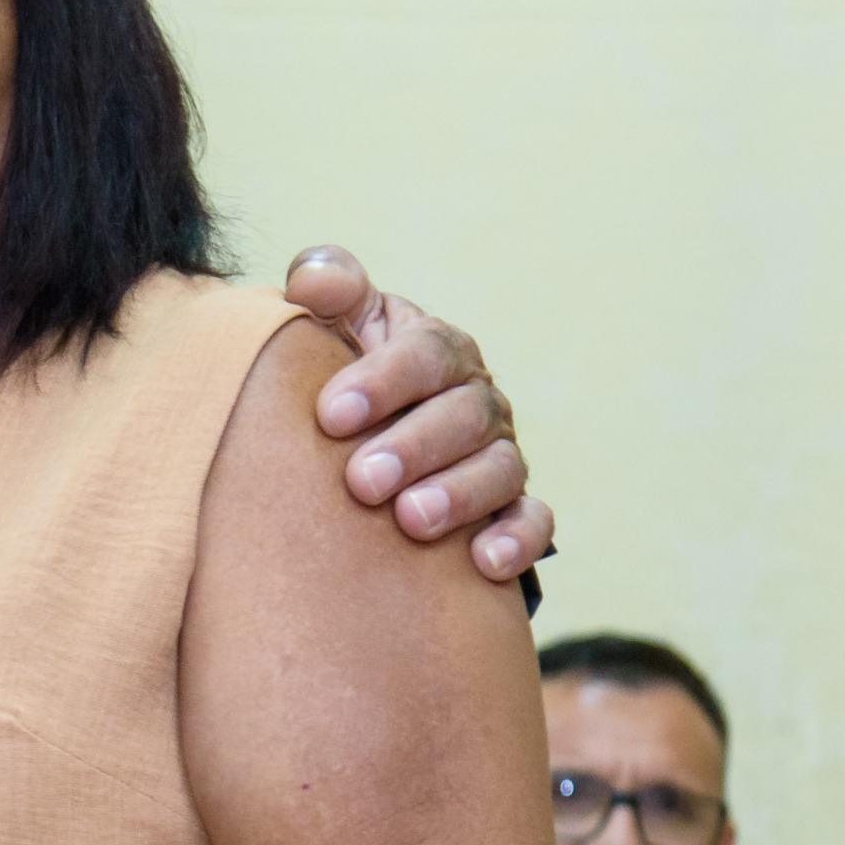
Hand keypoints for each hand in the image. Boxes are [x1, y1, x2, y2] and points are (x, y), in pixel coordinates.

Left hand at [283, 245, 554, 581]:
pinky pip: (531, 520)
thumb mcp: (337, 327)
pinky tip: (483, 563)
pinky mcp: (511, 508)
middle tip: (362, 482)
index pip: (425, 353)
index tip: (330, 415)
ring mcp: (498, 454)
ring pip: (499, 469)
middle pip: (464, 414)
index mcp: (436, 350)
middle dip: (414, 447)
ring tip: (411, 520)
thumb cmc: (344, 379)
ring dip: (459, 494)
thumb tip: (312, 282)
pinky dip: (515, 539)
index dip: (382, 380)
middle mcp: (476, 399)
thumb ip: (325, 291)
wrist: (366, 444)